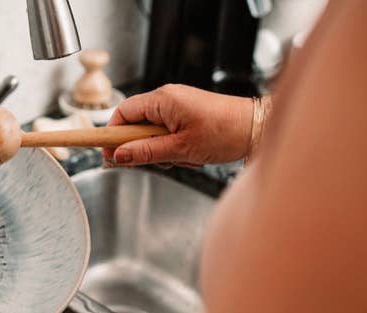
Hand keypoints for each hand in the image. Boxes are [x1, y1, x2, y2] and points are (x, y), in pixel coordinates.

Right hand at [103, 84, 253, 166]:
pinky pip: (167, 132)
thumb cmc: (225, 132)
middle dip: (142, 147)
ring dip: (161, 150)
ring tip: (182, 158)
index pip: (122, 113)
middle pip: (136, 124)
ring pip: (152, 132)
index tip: (110, 155)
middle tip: (156, 161)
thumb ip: (146, 152)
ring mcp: (178, 105)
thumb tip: (119, 155)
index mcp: (163, 100)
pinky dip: (173, 147)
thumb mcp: (180, 149)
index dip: (112, 135)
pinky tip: (190, 155)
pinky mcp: (187, 114)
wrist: (256, 128)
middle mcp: (168, 98)